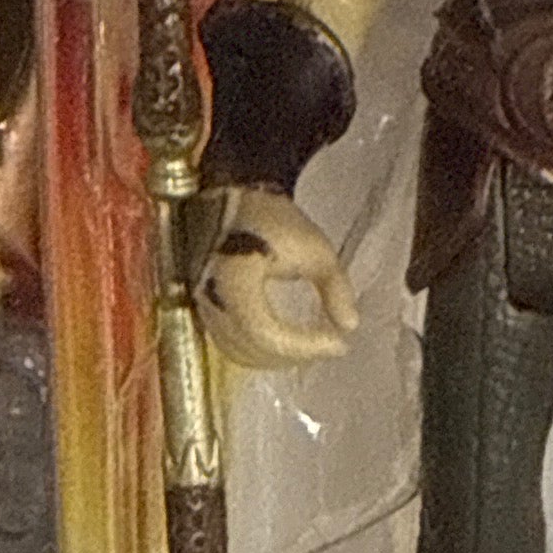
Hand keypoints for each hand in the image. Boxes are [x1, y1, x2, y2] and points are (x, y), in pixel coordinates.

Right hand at [196, 185, 359, 368]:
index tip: (340, 343)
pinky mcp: (203, 305)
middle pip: (253, 351)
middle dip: (295, 356)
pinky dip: (259, 349)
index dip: (306, 347)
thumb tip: (350, 325)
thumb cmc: (270, 217)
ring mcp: (202, 307)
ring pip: (238, 352)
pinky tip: (284, 339)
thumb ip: (334, 287)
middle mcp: (211, 303)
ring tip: (309, 346)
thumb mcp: (312, 247)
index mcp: (235, 287)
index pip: (270, 336)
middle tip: (329, 346)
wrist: (228, 195)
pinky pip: (229, 341)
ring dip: (276, 357)